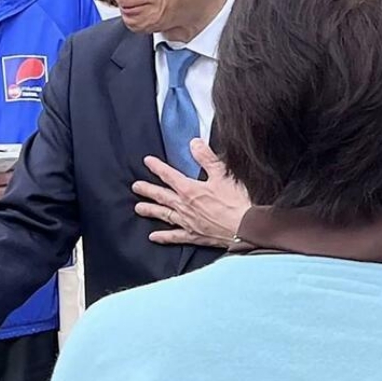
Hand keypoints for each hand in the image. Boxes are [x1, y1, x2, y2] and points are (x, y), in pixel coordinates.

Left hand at [133, 139, 249, 248]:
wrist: (246, 227)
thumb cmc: (236, 202)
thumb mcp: (222, 174)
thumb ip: (206, 157)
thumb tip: (193, 143)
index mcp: (190, 189)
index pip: (169, 175)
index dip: (157, 167)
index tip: (147, 161)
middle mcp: (185, 206)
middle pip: (162, 195)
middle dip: (148, 190)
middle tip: (135, 187)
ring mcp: (188, 222)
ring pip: (164, 214)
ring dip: (151, 210)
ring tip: (138, 208)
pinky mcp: (195, 235)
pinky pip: (175, 236)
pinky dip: (164, 237)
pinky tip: (154, 237)